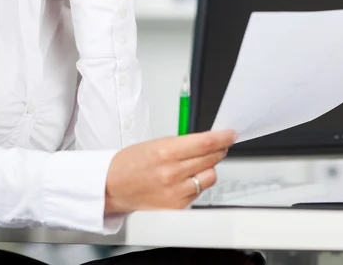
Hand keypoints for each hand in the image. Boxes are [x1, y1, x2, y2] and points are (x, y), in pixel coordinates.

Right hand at [104, 129, 236, 212]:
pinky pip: (199, 192)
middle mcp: (173, 173)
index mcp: (166, 152)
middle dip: (219, 149)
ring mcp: (176, 192)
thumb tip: (205, 141)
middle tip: (220, 144)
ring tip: (198, 163)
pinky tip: (188, 178)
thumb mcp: (156, 144)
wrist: (112, 186)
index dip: (222, 137)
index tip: (230, 134)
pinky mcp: (177, 207)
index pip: (205, 143)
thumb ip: (182, 143)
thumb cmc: (130, 163)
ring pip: (210, 176)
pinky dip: (198, 183)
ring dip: (209, 167)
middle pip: (211, 159)